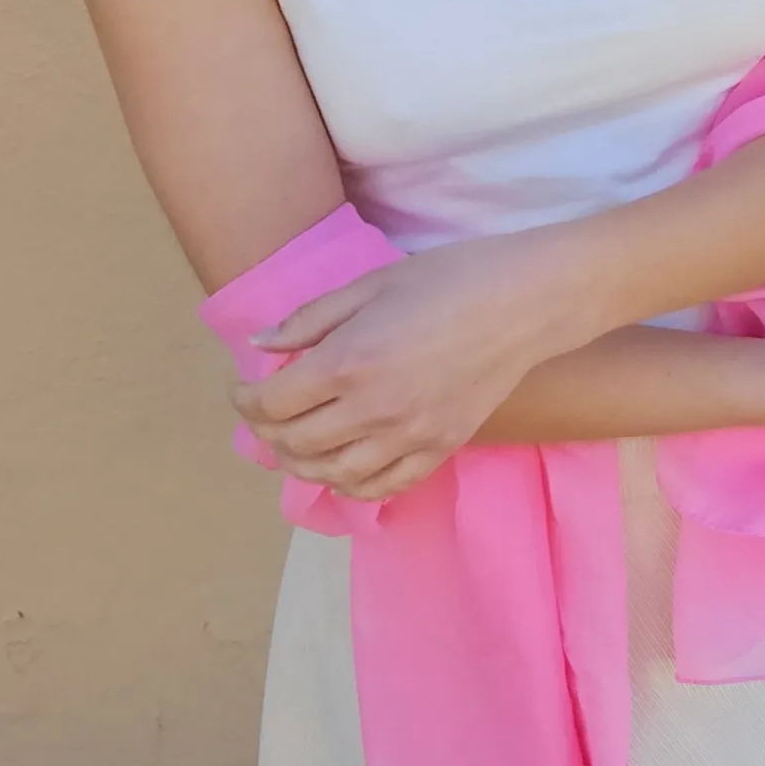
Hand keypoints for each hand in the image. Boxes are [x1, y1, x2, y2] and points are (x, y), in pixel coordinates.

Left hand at [230, 234, 567, 501]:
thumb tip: (259, 346)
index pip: (273, 402)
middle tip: (261, 412)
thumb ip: (310, 319)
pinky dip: (350, 485)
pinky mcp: (439, 450)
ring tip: (292, 442)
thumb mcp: (370, 283)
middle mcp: (373, 409)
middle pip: (295, 442)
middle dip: (264, 430)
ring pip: (332, 474)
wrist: (524, 302)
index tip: (240, 385)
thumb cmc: (447, 278)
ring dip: (300, 463)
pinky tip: (340, 468)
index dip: (244, 398)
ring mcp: (409, 437)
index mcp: (350, 361)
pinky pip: (382, 486)